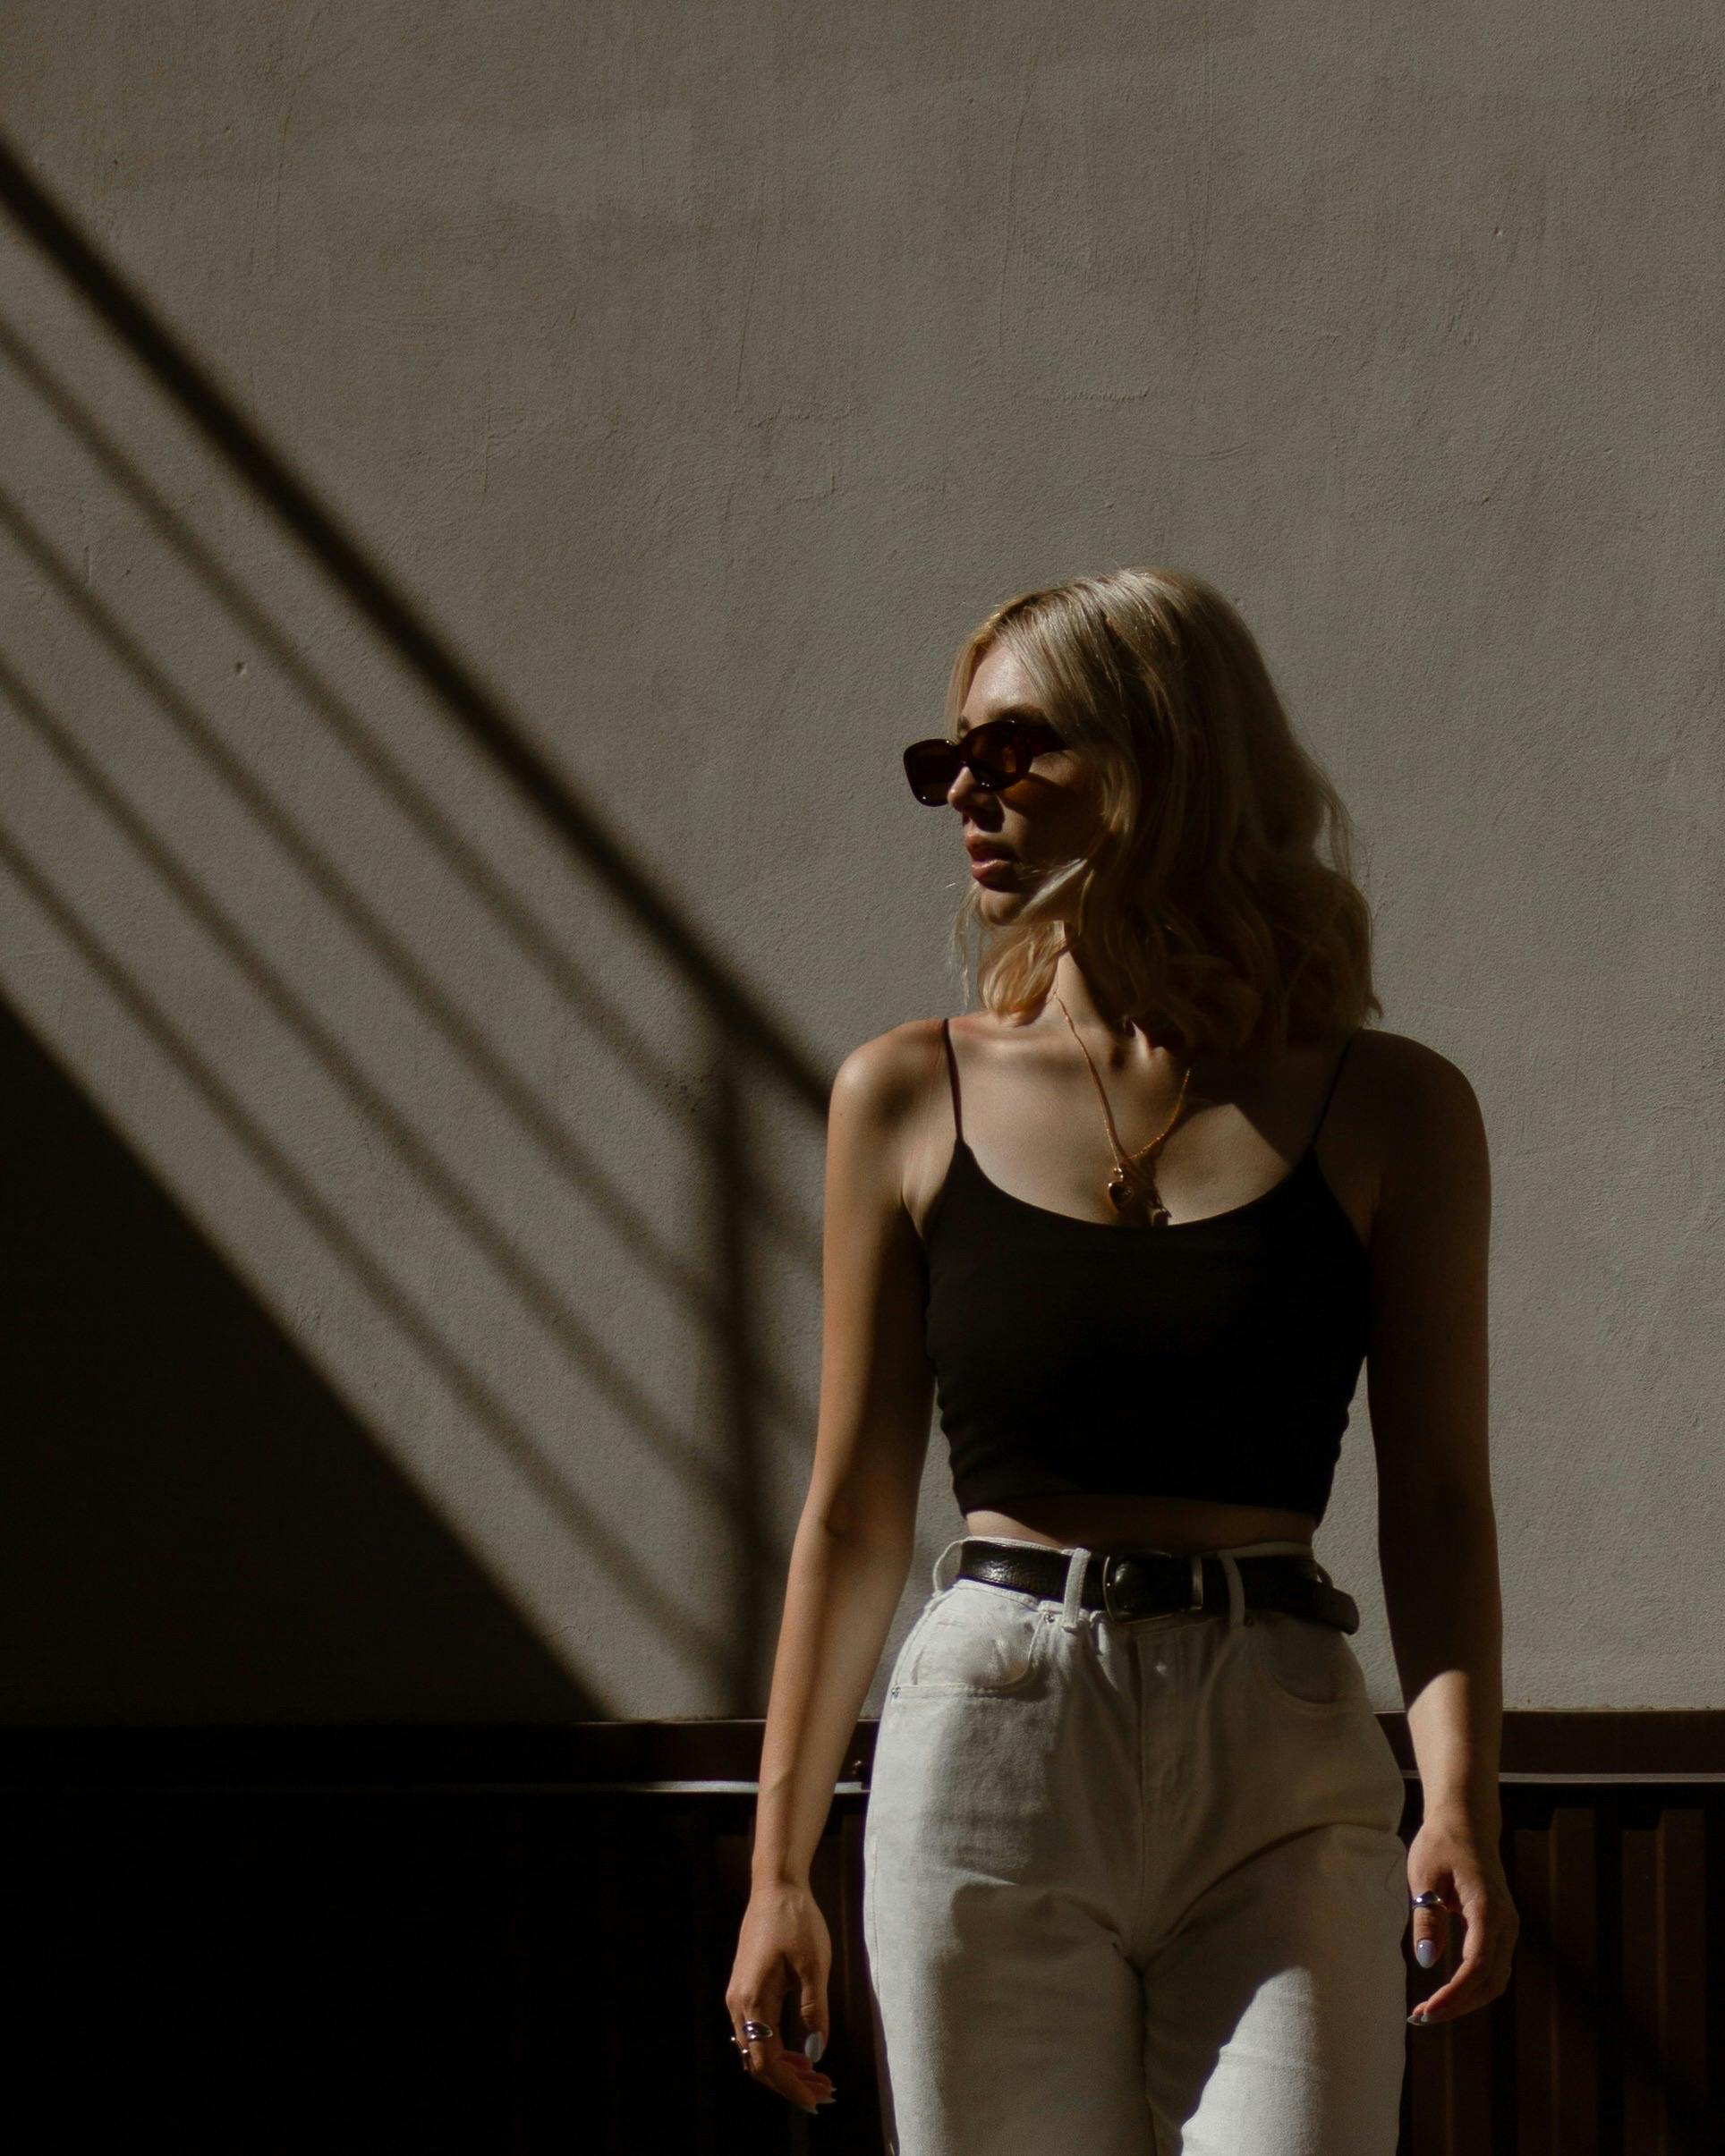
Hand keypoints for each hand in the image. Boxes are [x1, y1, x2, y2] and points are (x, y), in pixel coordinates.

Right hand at [725, 1881, 838, 2114]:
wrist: (776, 1885)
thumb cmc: (797, 1920)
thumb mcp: (815, 1965)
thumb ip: (814, 2012)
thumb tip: (816, 2053)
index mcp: (753, 2001)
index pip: (767, 2062)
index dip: (791, 2087)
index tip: (816, 2100)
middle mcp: (738, 2004)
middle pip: (757, 2062)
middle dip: (789, 2083)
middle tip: (823, 2092)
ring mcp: (739, 1996)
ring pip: (756, 2047)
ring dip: (784, 2068)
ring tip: (817, 2077)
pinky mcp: (745, 1988)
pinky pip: (756, 2031)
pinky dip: (777, 2048)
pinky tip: (801, 2052)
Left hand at [1405, 1810, 1518, 2024]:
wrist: (1466, 1822)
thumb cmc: (1441, 1845)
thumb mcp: (1424, 1877)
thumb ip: (1427, 1920)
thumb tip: (1427, 1962)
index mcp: (1488, 1910)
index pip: (1476, 1966)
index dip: (1454, 1995)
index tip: (1427, 2010)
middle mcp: (1506, 1924)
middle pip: (1490, 1981)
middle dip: (1459, 2005)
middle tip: (1422, 2016)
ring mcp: (1508, 1927)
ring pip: (1495, 1979)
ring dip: (1467, 1999)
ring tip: (1431, 2009)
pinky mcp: (1501, 1929)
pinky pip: (1492, 1967)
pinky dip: (1472, 1985)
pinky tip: (1447, 1992)